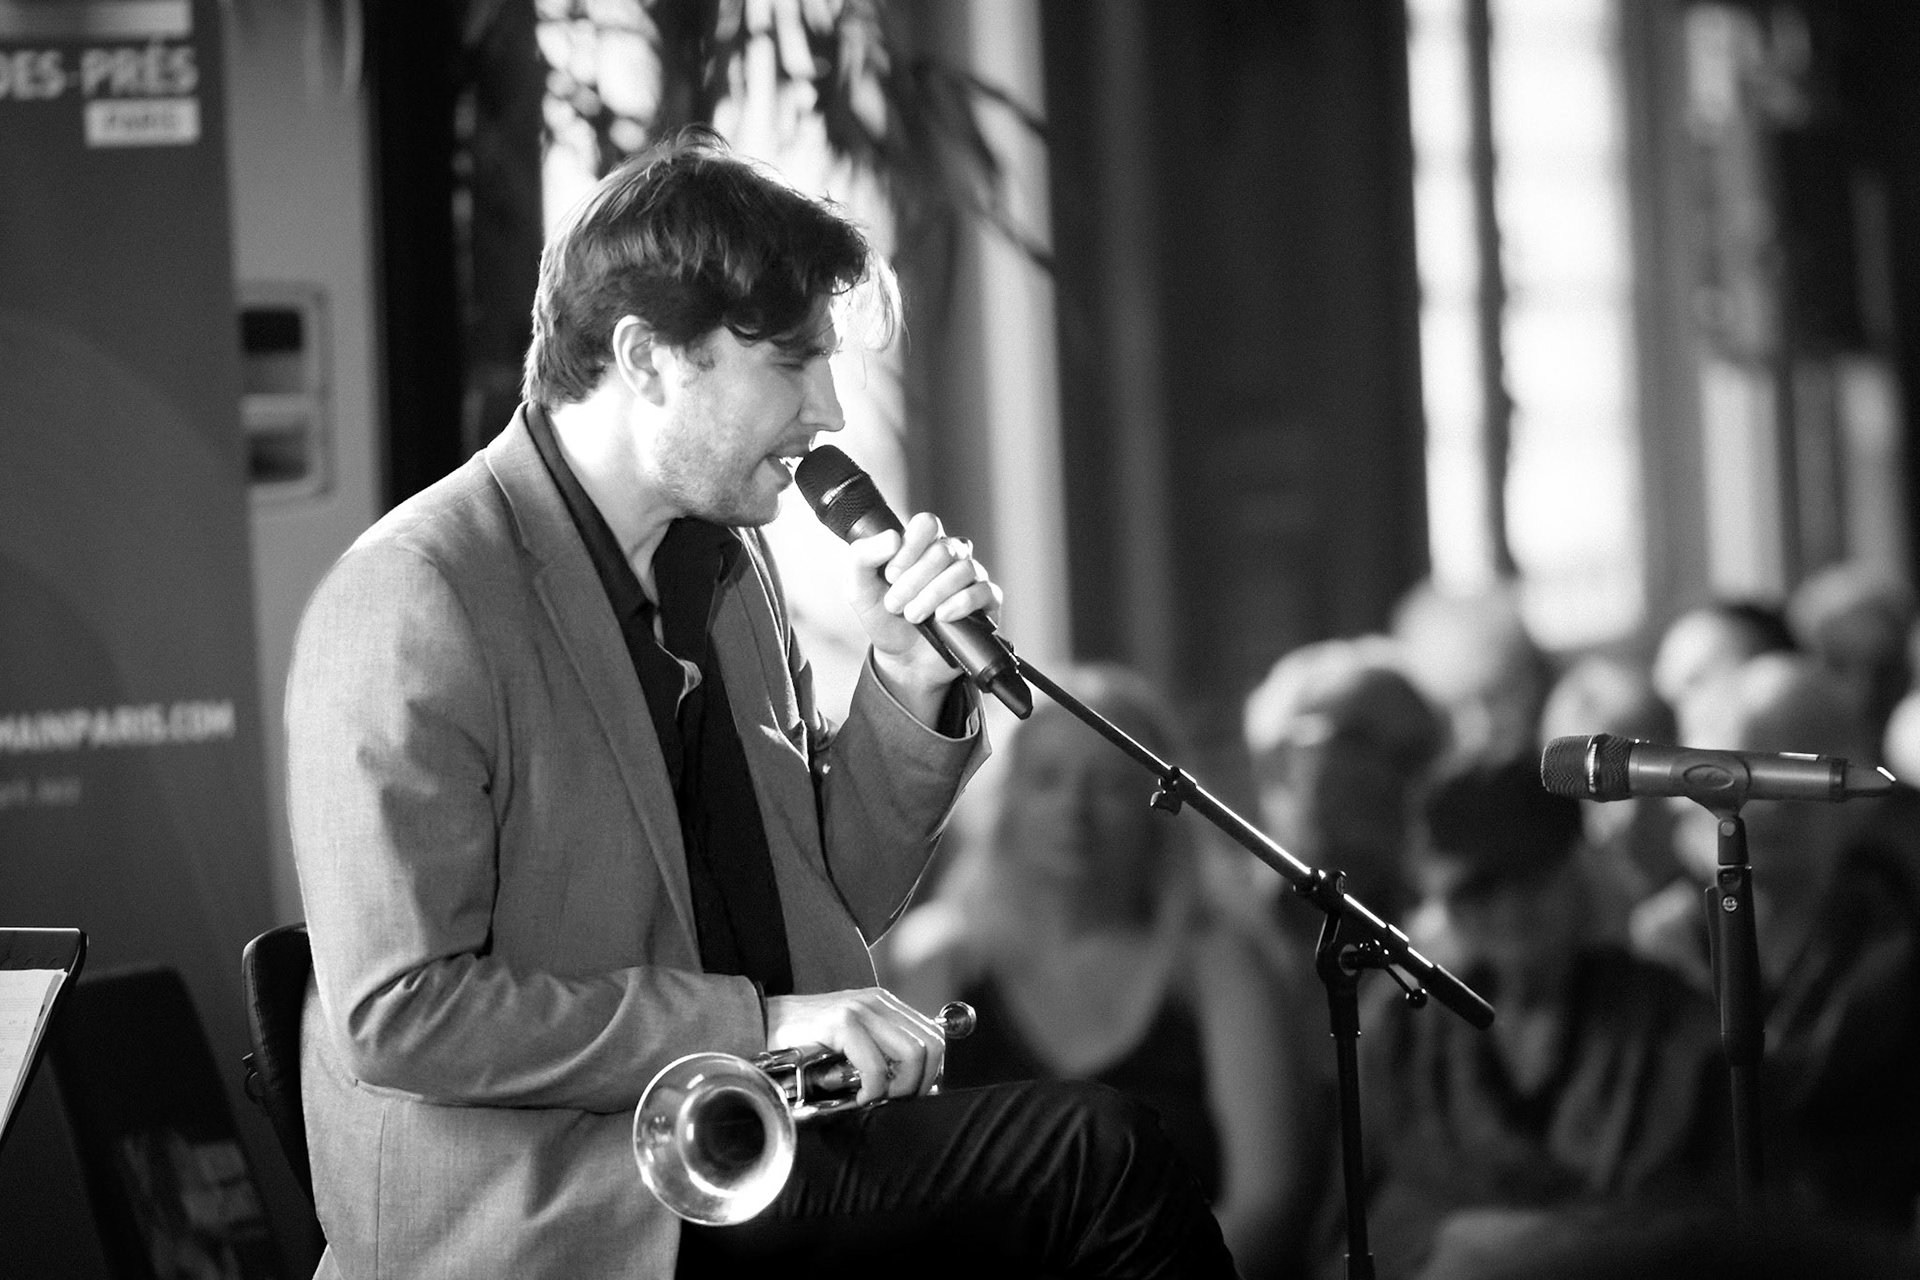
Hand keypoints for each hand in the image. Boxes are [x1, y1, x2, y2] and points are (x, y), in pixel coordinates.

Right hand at [763, 987, 946, 1104]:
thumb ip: (880, 1050)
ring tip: (876, 1098)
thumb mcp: (851, 1041)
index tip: (911, 1093)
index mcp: (885, 1004)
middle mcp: (877, 1002)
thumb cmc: (805, 1040)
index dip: (930, 1071)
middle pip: (930, 1046)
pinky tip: (859, 1097)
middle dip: (919, 1082)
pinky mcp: (840, 1023)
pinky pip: (875, 1064)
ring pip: (912, 1054)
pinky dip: (873, 1088)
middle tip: (894, 1101)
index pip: (934, 1036)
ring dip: (899, 1087)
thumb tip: (912, 1083)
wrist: (762, 1024)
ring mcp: (860, 1010)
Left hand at [847, 512, 1002, 718]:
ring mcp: (971, 578)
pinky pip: (984, 591)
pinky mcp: (986, 603)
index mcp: (923, 545)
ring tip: (913, 616)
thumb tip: (893, 537)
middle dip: (914, 580)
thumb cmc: (883, 618)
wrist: (901, 660)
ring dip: (933, 594)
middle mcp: (951, 556)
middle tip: (895, 604)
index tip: (890, 574)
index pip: (927, 524)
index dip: (909, 547)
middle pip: (944, 550)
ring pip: (964, 569)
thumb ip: (862, 556)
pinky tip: (942, 616)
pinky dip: (961, 603)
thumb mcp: (858, 587)